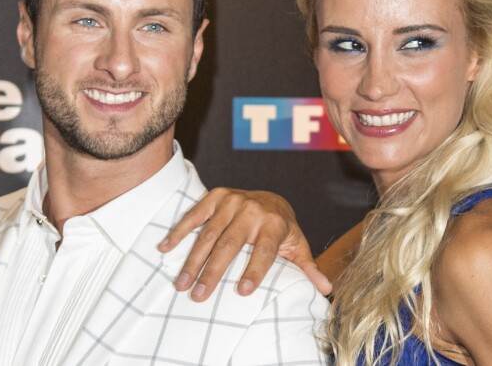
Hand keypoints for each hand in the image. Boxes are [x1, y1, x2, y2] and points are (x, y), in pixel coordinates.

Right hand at [157, 187, 332, 301]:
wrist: (270, 198)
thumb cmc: (282, 229)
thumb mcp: (297, 246)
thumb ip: (308, 267)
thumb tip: (327, 289)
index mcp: (274, 223)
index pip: (264, 250)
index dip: (254, 270)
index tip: (242, 292)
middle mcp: (252, 210)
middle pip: (231, 244)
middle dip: (213, 271)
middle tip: (199, 296)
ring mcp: (231, 201)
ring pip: (209, 233)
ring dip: (192, 259)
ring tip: (181, 283)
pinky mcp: (215, 196)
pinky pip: (194, 214)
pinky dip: (179, 231)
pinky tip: (165, 248)